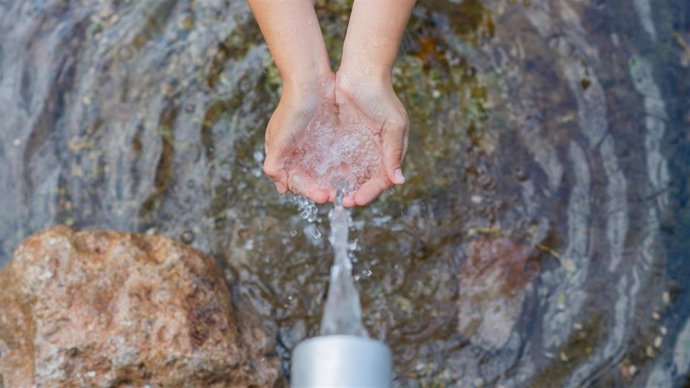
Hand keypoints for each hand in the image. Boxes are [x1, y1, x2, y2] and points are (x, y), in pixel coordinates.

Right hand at [262, 72, 336, 203]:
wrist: (310, 78)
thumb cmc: (292, 107)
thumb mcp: (279, 138)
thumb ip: (275, 163)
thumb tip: (279, 187)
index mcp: (281, 153)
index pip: (295, 181)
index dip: (308, 191)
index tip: (324, 197)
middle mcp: (295, 150)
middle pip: (309, 178)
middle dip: (321, 188)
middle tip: (337, 195)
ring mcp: (311, 142)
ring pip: (321, 170)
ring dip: (331, 180)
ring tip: (346, 188)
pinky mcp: (325, 134)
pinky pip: (332, 156)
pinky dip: (339, 166)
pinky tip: (350, 172)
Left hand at [334, 70, 408, 206]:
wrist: (361, 72)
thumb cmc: (381, 96)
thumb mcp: (393, 124)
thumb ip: (394, 152)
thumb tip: (399, 180)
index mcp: (390, 151)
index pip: (382, 180)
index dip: (370, 192)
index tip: (356, 200)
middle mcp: (375, 152)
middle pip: (366, 181)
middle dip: (355, 193)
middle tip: (342, 202)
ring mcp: (359, 146)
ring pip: (352, 174)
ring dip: (343, 186)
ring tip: (332, 195)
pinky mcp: (343, 140)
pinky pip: (338, 161)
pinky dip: (333, 172)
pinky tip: (324, 179)